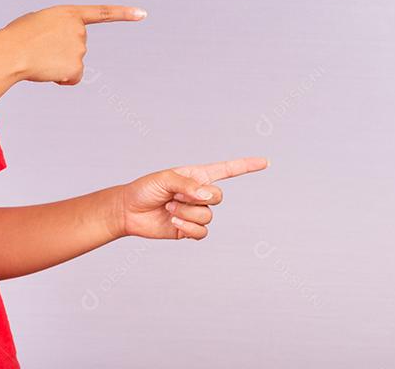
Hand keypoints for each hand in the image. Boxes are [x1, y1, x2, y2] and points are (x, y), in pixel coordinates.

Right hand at [0, 4, 146, 84]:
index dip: (124, 13)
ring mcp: (80, 48)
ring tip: (39, 58)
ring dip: (58, 65)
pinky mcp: (77, 67)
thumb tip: (57, 47)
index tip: (143, 14)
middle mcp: (80, 30)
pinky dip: (61, 79)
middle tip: (40, 49)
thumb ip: (55, 28)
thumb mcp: (37, 21)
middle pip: (77, 46)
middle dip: (61, 51)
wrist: (12, 52)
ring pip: (74, 63)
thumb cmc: (17, 36)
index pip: (102, 13)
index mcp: (69, 14)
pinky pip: (72, 78)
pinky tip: (47, 71)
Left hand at [110, 157, 269, 240]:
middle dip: (198, 197)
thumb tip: (208, 196)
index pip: (228, 170)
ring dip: (187, 213)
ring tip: (169, 208)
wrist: (129, 211)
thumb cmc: (145, 189)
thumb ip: (188, 184)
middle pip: (218, 197)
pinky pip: (202, 232)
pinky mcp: (189, 230)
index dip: (247, 166)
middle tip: (175, 195)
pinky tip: (174, 222)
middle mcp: (200, 194)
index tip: (265, 162)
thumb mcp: (165, 179)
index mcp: (197, 176)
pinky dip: (188, 227)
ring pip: (208, 216)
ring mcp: (196, 212)